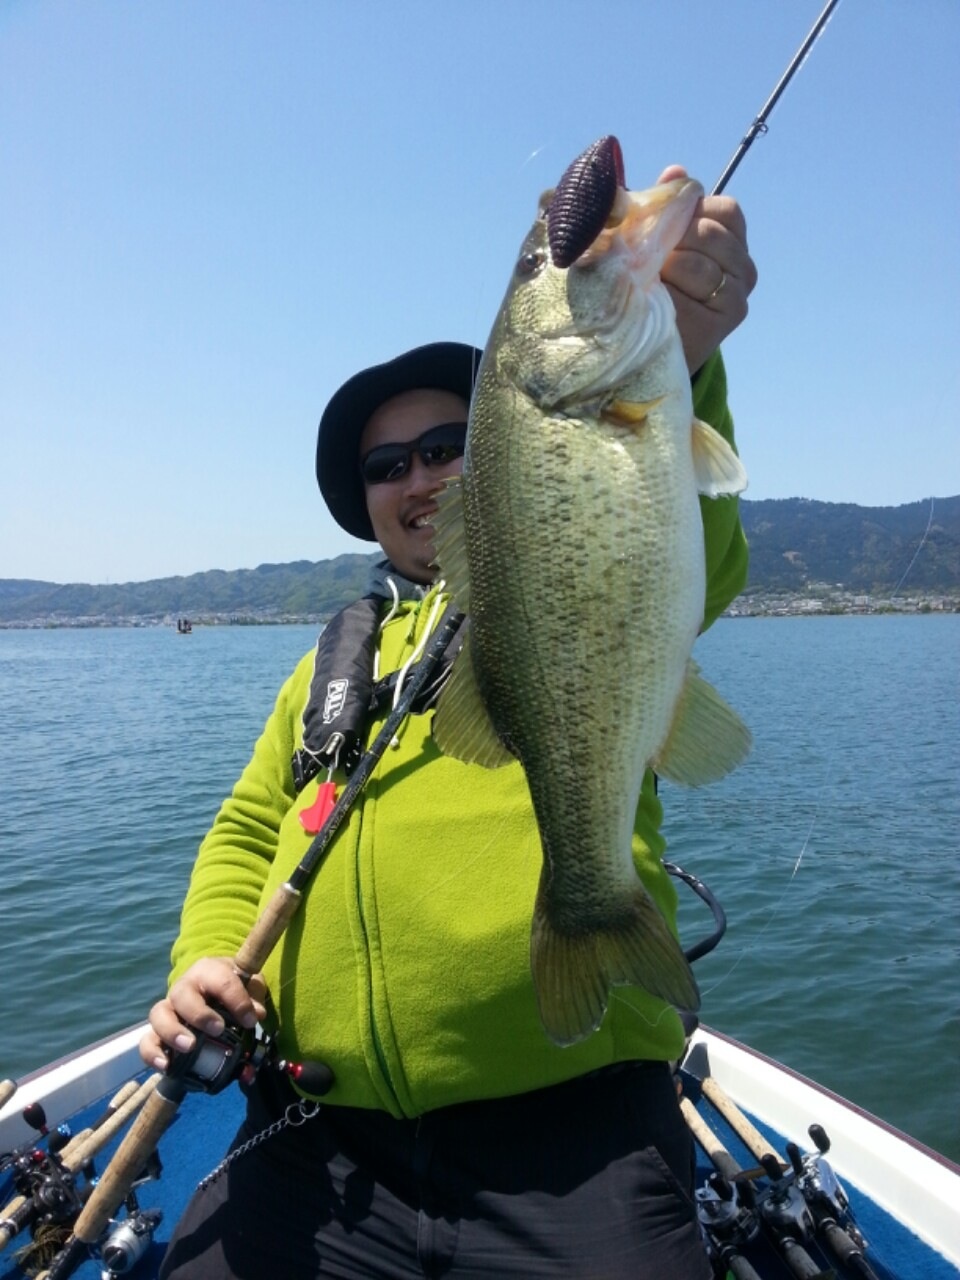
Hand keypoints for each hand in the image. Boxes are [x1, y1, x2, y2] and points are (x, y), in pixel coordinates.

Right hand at [139, 957, 267, 1069]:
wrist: (210, 986)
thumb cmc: (231, 985)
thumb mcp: (248, 984)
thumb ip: (254, 995)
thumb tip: (256, 1014)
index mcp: (208, 971)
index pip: (221, 980)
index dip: (237, 1001)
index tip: (251, 1020)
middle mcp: (184, 987)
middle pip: (182, 995)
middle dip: (199, 1014)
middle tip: (217, 1029)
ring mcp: (169, 1008)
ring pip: (158, 1014)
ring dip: (172, 1031)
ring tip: (188, 1047)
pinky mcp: (158, 1030)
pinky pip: (147, 1040)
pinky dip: (152, 1053)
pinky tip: (165, 1065)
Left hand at [657, 165, 757, 374]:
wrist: (645, 345)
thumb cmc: (646, 285)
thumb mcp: (650, 240)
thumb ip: (664, 206)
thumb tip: (675, 171)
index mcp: (731, 238)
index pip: (725, 209)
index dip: (690, 212)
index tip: (661, 227)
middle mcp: (743, 264)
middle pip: (710, 231)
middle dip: (671, 239)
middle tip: (643, 255)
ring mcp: (739, 290)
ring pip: (700, 259)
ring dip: (666, 266)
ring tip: (646, 278)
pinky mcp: (730, 314)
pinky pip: (700, 285)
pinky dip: (672, 287)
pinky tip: (658, 296)